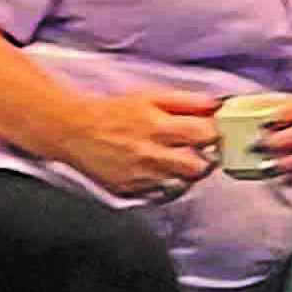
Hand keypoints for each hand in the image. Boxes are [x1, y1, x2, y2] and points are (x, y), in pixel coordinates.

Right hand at [58, 87, 223, 203]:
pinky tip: (157, 171)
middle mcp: (151, 154)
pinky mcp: (131, 191)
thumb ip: (186, 102)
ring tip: (174, 160)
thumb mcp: (151, 97)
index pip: (205, 134)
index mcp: (158, 125)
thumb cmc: (113, 113)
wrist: (75, 131)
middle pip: (199, 166)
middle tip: (197, 150)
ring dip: (185, 173)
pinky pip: (161, 194)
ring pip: (182, 184)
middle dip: (204, 158)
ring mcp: (141, 176)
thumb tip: (215, 105)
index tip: (212, 131)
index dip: (214, 133)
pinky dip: (166, 183)